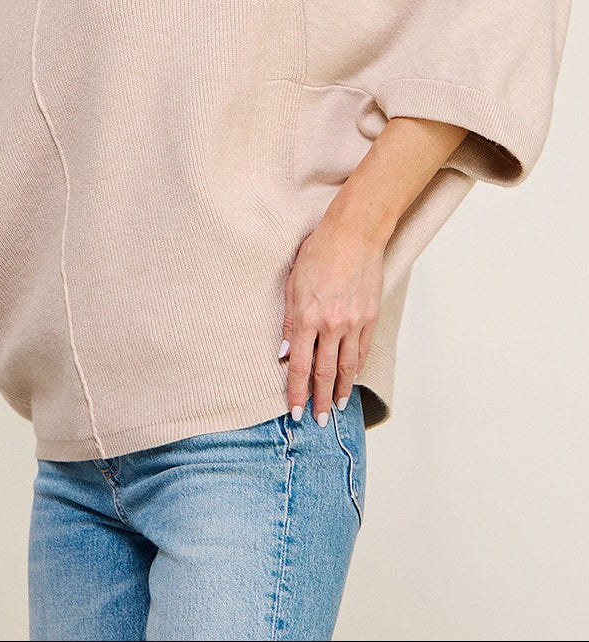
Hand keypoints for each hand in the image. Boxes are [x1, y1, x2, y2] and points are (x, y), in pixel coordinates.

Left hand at [279, 215, 384, 425]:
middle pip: (324, 373)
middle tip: (317, 421)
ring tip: (336, 408)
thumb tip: (284, 353)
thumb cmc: (319, 252)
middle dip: (318, 400)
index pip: (299, 366)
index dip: (296, 392)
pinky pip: (363, 350)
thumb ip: (289, 321)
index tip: (294, 411)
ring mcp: (354, 322)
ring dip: (340, 390)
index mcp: (307, 317)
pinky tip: (351, 379)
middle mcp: (331, 325)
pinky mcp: (371, 316)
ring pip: (347, 367)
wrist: (354, 233)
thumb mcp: (293, 284)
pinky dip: (356, 368)